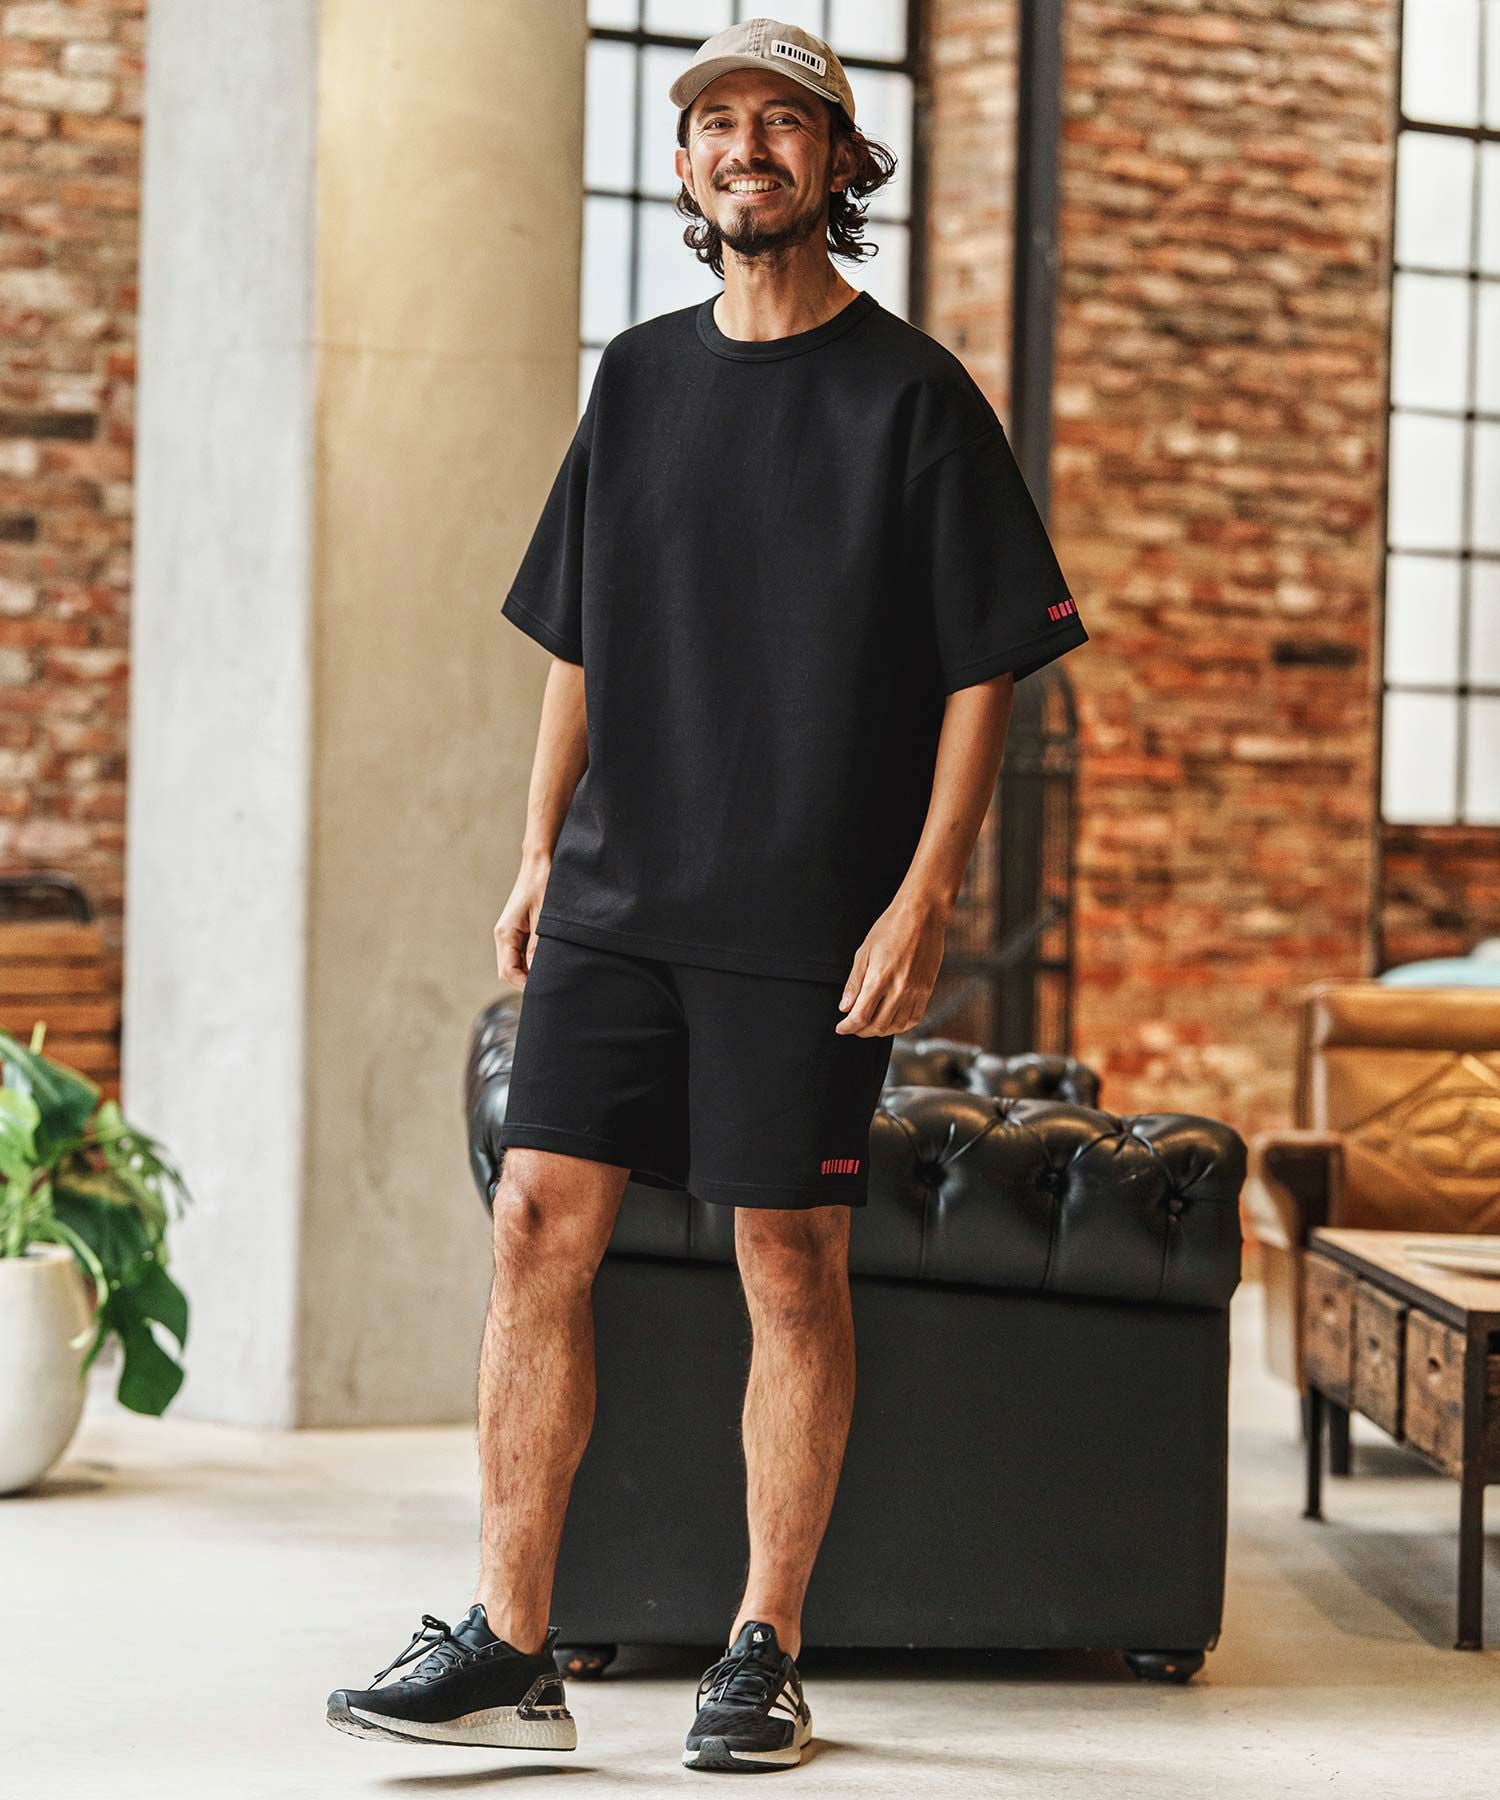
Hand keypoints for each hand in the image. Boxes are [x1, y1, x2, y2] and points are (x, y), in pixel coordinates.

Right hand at [494, 856, 550, 989]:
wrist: (541, 861)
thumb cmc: (543, 884)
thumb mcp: (545, 918)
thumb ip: (539, 947)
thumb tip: (538, 974)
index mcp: (505, 934)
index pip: (508, 972)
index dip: (526, 985)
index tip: (547, 990)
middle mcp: (504, 936)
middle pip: (511, 972)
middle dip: (529, 981)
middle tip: (555, 986)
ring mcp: (511, 934)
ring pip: (517, 964)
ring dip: (533, 971)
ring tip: (556, 973)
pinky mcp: (520, 930)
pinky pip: (524, 954)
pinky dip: (536, 961)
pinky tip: (552, 959)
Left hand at [835, 894, 947, 1036]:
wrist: (922, 915)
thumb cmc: (890, 928)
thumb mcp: (864, 952)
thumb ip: (854, 983)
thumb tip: (844, 1008)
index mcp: (879, 978)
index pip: (860, 1016)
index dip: (848, 1026)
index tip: (841, 1028)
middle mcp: (899, 988)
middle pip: (877, 1025)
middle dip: (861, 1031)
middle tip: (852, 1027)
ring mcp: (915, 991)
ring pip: (896, 1026)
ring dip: (879, 1031)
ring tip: (869, 1026)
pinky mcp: (927, 990)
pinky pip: (913, 1018)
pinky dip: (900, 1026)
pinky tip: (890, 1022)